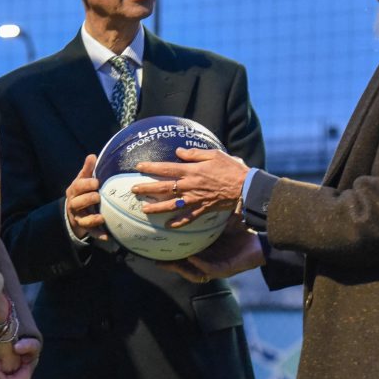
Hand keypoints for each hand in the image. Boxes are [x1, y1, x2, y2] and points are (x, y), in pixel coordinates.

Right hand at [65, 155, 106, 239]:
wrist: (73, 212)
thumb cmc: (81, 192)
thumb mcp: (82, 180)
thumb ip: (87, 170)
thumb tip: (92, 155)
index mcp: (74, 191)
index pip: (78, 186)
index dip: (86, 184)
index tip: (97, 182)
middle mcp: (74, 204)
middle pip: (78, 203)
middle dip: (88, 199)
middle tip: (98, 196)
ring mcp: (78, 217)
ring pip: (83, 219)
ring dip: (92, 219)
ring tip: (101, 218)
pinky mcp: (84, 228)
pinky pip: (91, 232)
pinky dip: (98, 234)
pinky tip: (107, 236)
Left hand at [133, 148, 248, 226]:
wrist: (245, 187)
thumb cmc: (230, 168)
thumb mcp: (213, 155)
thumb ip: (194, 154)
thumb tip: (178, 152)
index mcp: (191, 171)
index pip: (166, 168)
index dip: (151, 167)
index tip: (138, 166)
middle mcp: (190, 186)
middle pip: (164, 187)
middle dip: (147, 188)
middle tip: (133, 190)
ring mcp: (195, 199)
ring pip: (172, 205)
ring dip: (157, 207)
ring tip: (144, 209)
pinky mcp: (203, 209)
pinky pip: (188, 218)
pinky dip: (178, 223)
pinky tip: (168, 226)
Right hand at [158, 215, 263, 282]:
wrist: (263, 240)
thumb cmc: (243, 231)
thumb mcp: (223, 222)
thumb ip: (210, 216)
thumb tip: (198, 198)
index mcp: (208, 250)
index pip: (186, 253)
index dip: (173, 253)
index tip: (158, 249)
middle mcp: (210, 261)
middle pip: (186, 266)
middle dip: (171, 264)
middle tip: (156, 260)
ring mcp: (216, 267)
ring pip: (194, 273)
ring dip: (181, 268)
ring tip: (169, 262)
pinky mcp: (225, 270)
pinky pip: (209, 268)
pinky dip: (200, 264)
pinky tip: (192, 257)